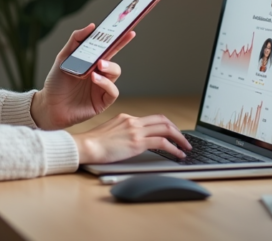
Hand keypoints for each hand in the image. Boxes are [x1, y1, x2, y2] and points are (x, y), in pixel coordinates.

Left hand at [30, 24, 132, 130]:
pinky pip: (112, 91)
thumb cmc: (56, 82)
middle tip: (111, 44)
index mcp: (92, 61)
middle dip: (118, 50)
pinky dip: (106, 83)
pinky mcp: (102, 101)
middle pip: (115, 58)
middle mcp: (99, 73)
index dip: (120, 39)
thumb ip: (76, 40)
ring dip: (109, 67)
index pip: (108, 48)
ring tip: (98, 66)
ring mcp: (102, 87)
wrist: (49, 105)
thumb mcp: (63, 58)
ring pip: (115, 73)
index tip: (128, 30)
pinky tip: (95, 79)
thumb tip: (91, 26)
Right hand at [71, 114, 191, 163]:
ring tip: (185, 147)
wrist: (86, 146)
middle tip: (183, 139)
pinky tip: (178, 155)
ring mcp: (136, 130)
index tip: (172, 133)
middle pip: (163, 120)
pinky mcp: (137, 142)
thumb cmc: (93, 143)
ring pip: (166, 128)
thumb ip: (122, 132)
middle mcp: (133, 121)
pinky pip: (162, 142)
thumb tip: (131, 141)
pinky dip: (174, 148)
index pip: (152, 118)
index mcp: (126, 117)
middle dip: (177, 129)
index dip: (166, 125)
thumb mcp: (110, 131)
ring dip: (179, 138)